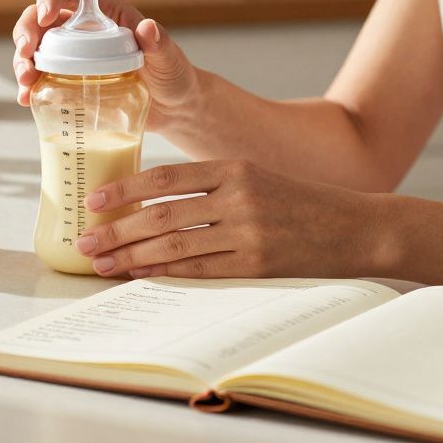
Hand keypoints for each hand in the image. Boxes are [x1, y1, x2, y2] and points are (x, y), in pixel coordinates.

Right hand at [11, 0, 203, 130]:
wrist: (174, 109)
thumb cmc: (174, 77)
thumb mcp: (170, 60)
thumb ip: (160, 44)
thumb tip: (148, 27)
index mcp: (106, 12)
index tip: (45, 16)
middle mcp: (84, 30)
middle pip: (41, 18)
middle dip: (26, 31)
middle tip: (25, 54)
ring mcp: (74, 56)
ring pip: (36, 47)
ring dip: (22, 60)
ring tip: (25, 81)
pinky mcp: (70, 81)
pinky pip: (42, 78)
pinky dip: (30, 86)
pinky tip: (26, 99)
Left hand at [75, 160, 388, 278]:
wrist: (357, 227)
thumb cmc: (302, 203)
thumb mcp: (258, 178)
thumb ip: (214, 185)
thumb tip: (154, 202)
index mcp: (235, 168)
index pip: (166, 177)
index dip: (125, 189)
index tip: (95, 200)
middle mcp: (238, 196)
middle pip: (162, 213)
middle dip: (117, 228)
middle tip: (85, 239)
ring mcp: (248, 232)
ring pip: (175, 243)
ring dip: (132, 255)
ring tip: (102, 263)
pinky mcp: (257, 264)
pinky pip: (200, 270)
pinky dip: (166, 272)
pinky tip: (142, 274)